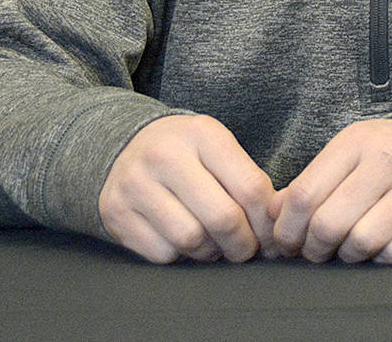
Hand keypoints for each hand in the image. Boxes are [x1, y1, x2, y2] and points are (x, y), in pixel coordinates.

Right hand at [98, 114, 275, 263]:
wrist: (125, 146)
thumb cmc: (185, 153)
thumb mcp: (217, 148)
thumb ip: (246, 180)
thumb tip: (275, 225)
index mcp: (202, 134)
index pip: (251, 188)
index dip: (267, 222)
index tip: (272, 237)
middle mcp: (165, 156)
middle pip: (222, 218)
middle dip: (244, 245)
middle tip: (247, 251)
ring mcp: (136, 185)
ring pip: (191, 240)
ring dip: (212, 253)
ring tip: (216, 245)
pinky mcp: (116, 213)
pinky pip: (162, 253)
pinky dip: (180, 256)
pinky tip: (185, 243)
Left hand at [268, 118, 391, 263]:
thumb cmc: (391, 156)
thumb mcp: (350, 153)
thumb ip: (311, 181)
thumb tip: (272, 214)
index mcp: (358, 140)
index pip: (305, 194)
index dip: (287, 228)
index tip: (286, 241)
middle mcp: (390, 159)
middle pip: (329, 223)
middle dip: (313, 248)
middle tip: (314, 252)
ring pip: (362, 242)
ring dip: (347, 256)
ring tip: (346, 249)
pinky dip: (380, 259)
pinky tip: (378, 248)